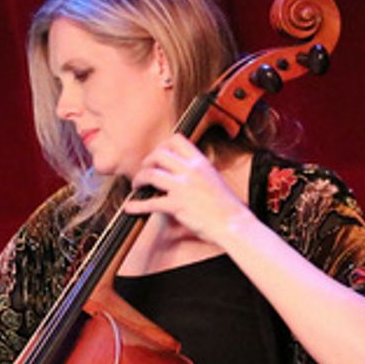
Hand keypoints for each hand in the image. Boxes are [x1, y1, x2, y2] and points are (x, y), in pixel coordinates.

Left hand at [123, 135, 251, 246]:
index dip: (162, 146)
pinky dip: (137, 205)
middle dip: (147, 162)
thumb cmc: (226, 206)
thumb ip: (197, 173)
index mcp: (200, 162)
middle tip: (144, 171)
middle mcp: (191, 171)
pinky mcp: (177, 205)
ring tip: (137, 186)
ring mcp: (183, 187)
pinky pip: (151, 202)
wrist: (234, 223)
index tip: (157, 156)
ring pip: (151, 174)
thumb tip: (182, 173)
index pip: (176, 140)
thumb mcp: (214, 179)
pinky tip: (130, 207)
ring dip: (139, 180)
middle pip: (159, 155)